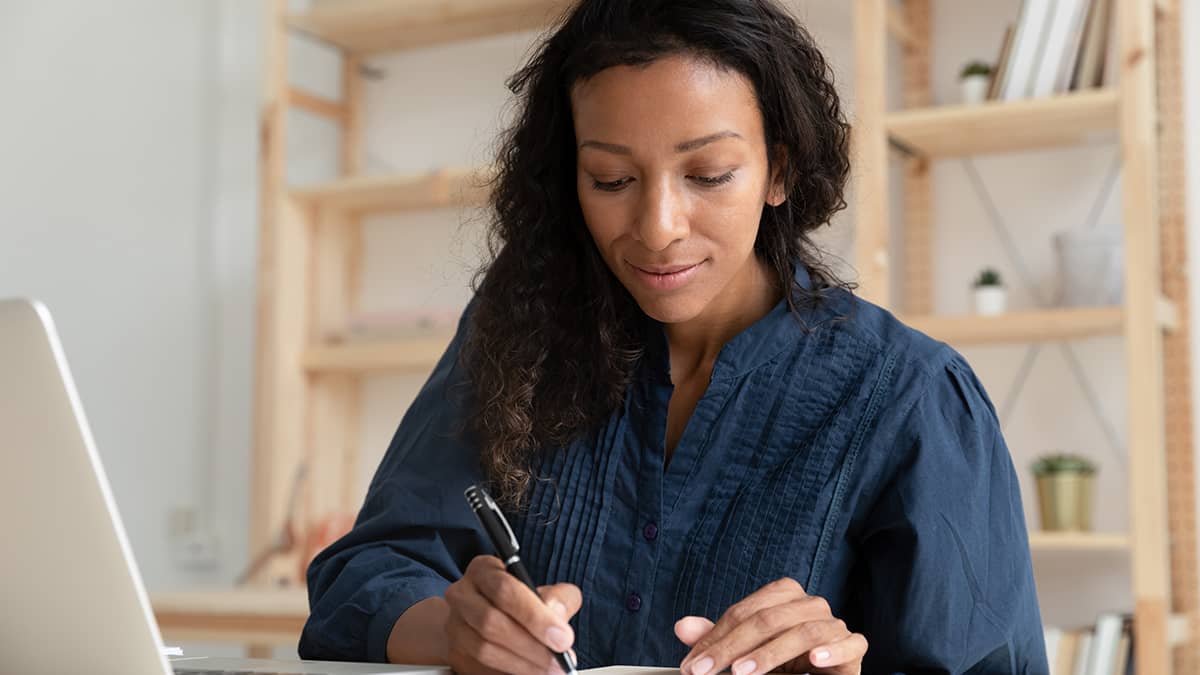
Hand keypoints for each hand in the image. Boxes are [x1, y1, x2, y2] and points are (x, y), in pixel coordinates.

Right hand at [443, 555, 580, 674]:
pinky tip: (531, 672)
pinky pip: (480, 667)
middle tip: (560, 660)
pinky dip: (509, 672)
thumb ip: (558, 598)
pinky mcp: (456, 652)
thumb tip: (557, 613)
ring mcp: (454, 625)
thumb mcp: (543, 591)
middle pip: (491, 621)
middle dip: (531, 645)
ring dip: (522, 664)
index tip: (563, 637)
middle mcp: (462, 595)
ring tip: (549, 670)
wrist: (483, 620)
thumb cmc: (518, 603)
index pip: (505, 590)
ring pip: (484, 649)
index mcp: (484, 571)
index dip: (535, 616)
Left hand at [675, 578, 865, 674]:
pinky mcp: (854, 647)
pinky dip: (831, 650)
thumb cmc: (783, 662)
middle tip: (709, 672)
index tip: (693, 665)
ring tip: (744, 673)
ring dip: (770, 653)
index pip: (744, 612)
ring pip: (803, 631)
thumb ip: (719, 639)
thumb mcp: (747, 652)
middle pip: (768, 618)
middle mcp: (810, 604)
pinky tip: (814, 661)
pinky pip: (849, 643)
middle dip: (733, 647)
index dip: (715, 638)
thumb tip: (682, 627)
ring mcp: (834, 624)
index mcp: (783, 595)